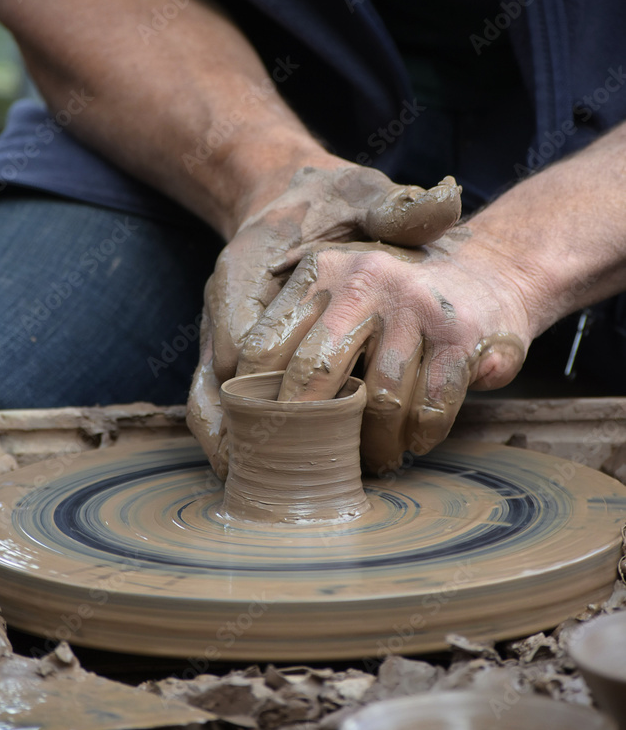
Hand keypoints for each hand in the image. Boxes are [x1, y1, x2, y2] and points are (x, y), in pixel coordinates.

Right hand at [187, 164, 461, 476]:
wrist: (290, 197)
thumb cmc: (334, 204)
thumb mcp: (368, 195)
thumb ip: (401, 207)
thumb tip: (445, 203)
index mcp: (253, 265)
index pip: (253, 340)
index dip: (280, 389)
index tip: (321, 425)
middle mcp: (227, 302)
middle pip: (232, 382)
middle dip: (268, 431)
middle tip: (310, 466)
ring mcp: (220, 328)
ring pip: (208, 401)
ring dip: (237, 447)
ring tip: (272, 487)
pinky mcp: (224, 349)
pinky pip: (211, 403)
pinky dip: (229, 439)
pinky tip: (254, 470)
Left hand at [234, 231, 530, 473]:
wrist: (492, 271)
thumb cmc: (397, 301)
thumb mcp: (342, 292)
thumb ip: (296, 333)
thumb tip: (237, 415)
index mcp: (321, 270)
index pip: (266, 346)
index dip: (257, 402)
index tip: (262, 437)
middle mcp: (365, 279)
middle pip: (315, 373)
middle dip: (308, 428)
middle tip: (310, 459)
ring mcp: (416, 305)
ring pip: (377, 400)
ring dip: (374, 442)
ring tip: (374, 457)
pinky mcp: (461, 336)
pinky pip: (430, 407)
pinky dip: (420, 435)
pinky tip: (414, 441)